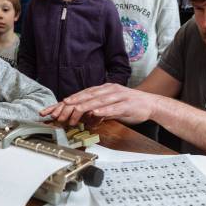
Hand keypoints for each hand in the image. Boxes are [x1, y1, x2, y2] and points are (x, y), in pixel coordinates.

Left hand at [41, 83, 155, 125]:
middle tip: (57, 112)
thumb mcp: (109, 107)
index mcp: (103, 89)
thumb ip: (96, 110)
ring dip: (84, 107)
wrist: (151, 103)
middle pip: (86, 97)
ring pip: (98, 101)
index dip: (67, 102)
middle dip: (70, 104)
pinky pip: (113, 108)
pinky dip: (104, 110)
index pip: (81, 95)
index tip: (54, 109)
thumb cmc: (130, 105)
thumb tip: (83, 116)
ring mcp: (118, 96)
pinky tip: (95, 113)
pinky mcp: (126, 105)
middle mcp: (108, 90)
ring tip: (72, 110)